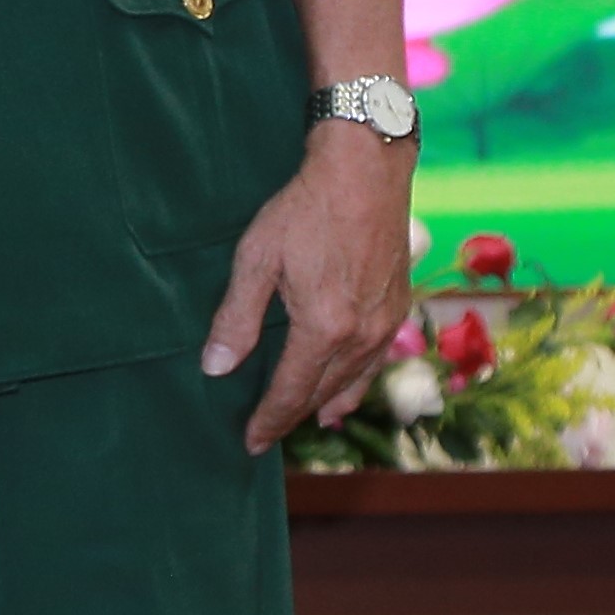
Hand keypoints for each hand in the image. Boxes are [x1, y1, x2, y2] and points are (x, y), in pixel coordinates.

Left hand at [203, 124, 418, 450]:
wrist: (365, 171)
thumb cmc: (305, 208)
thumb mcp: (256, 258)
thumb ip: (237, 318)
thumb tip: (215, 367)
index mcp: (324, 328)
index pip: (291, 393)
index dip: (268, 421)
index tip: (249, 442)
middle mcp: (361, 336)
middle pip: (323, 394)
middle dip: (293, 417)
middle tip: (267, 435)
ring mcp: (385, 323)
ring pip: (353, 382)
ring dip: (325, 404)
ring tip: (303, 420)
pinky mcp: (398, 306)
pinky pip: (374, 361)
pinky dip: (355, 382)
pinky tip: (345, 387)